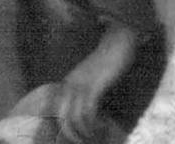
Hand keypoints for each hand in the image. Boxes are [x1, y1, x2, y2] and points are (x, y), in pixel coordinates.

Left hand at [54, 22, 136, 142]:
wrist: (118, 41)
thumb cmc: (109, 59)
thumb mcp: (91, 76)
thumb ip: (85, 89)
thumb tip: (88, 109)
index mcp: (67, 84)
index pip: (55, 111)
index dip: (62, 127)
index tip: (73, 136)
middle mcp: (69, 86)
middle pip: (61, 118)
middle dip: (70, 135)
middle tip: (81, 142)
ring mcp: (81, 86)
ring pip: (74, 118)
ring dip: (83, 132)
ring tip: (93, 137)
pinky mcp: (94, 87)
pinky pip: (88, 112)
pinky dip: (93, 124)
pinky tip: (101, 127)